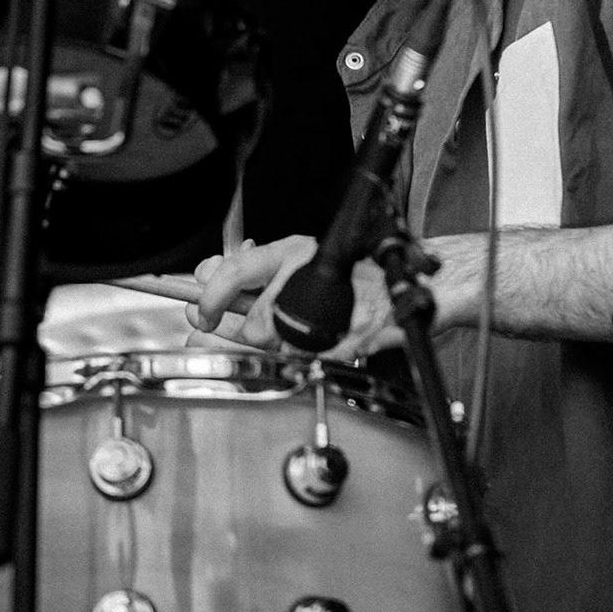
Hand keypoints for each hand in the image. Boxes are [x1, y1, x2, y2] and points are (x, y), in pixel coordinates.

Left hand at [185, 235, 405, 359]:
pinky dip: (310, 360)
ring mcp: (330, 305)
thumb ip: (249, 273)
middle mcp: (306, 271)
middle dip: (253, 338)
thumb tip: (204, 278)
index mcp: (289, 251)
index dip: (210, 297)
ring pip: (280, 346)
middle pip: (254, 323)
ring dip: (284, 349)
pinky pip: (309, 361)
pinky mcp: (351, 336)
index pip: (233, 270)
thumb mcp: (296, 262)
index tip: (202, 314)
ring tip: (303, 333)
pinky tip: (322, 344)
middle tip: (263, 333)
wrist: (410, 290)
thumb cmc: (355, 277)